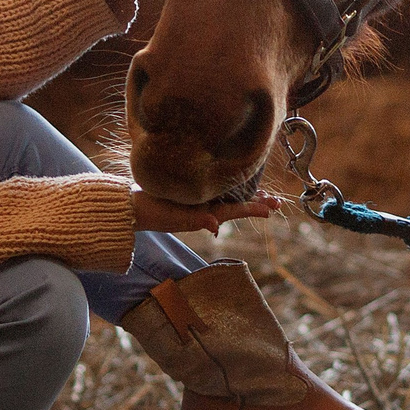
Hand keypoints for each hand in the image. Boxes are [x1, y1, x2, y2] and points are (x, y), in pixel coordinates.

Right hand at [131, 187, 278, 234]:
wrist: (132, 206)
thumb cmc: (152, 212)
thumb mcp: (174, 218)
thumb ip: (195, 220)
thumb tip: (215, 226)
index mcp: (205, 213)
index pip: (235, 210)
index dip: (253, 209)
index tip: (271, 209)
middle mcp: (205, 207)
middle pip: (237, 204)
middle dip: (257, 203)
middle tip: (278, 202)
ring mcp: (199, 201)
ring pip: (229, 198)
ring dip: (248, 197)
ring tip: (266, 197)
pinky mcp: (191, 193)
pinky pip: (216, 191)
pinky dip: (230, 189)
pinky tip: (237, 184)